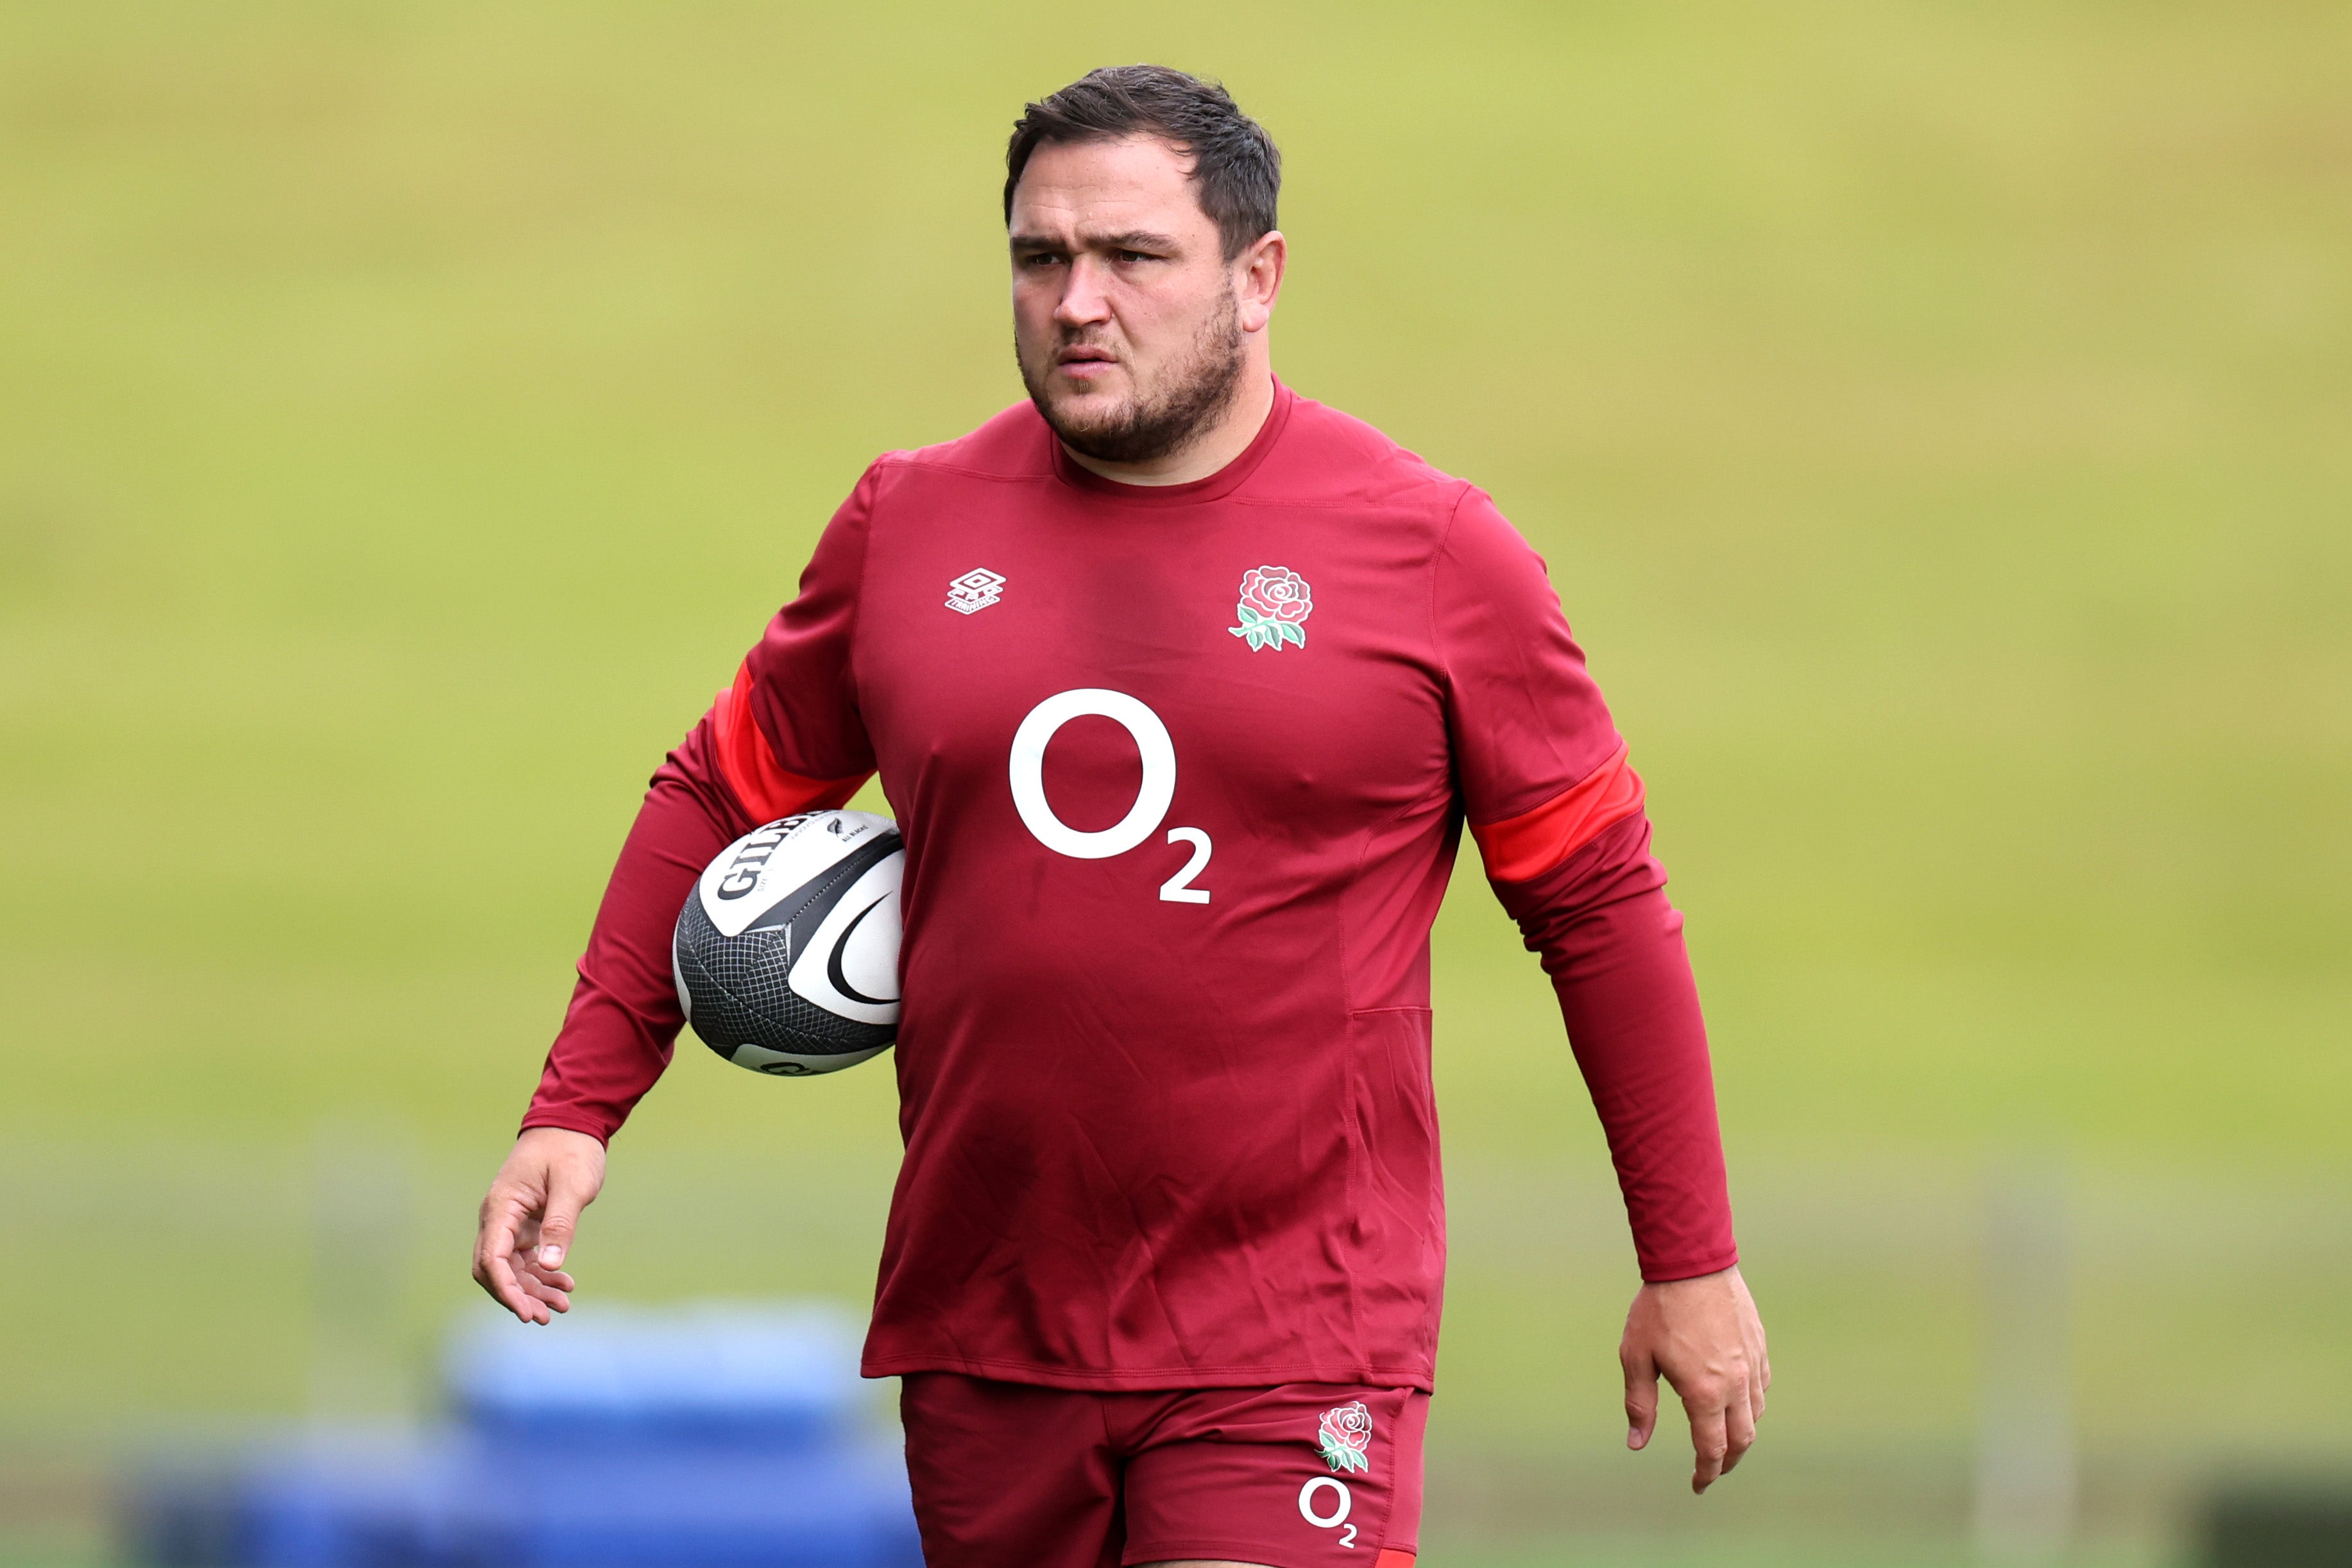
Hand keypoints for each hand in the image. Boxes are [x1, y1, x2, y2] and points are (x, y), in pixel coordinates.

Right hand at [472, 1127, 605, 1324]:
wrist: (573, 1125)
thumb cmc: (571, 1150)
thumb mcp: (571, 1186)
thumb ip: (560, 1224)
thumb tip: (550, 1265)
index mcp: (502, 1207)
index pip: (492, 1259)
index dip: (505, 1290)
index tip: (525, 1312)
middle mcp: (499, 1218)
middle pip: (496, 1270)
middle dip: (518, 1297)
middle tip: (546, 1318)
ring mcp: (510, 1223)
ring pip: (512, 1268)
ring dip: (533, 1290)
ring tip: (562, 1306)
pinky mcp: (525, 1225)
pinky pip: (526, 1259)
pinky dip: (542, 1275)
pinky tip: (564, 1286)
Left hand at [1620, 1264, 1769, 1493]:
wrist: (1692, 1263)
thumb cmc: (1658, 1310)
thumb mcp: (1636, 1357)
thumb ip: (1639, 1403)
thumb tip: (1636, 1443)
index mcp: (1704, 1392)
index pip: (1711, 1449)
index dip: (1706, 1473)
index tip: (1697, 1486)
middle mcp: (1735, 1384)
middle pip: (1741, 1439)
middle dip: (1727, 1461)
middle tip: (1711, 1470)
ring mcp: (1752, 1364)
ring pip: (1756, 1414)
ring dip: (1741, 1433)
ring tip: (1722, 1438)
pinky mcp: (1758, 1346)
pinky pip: (1762, 1386)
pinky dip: (1752, 1403)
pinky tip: (1736, 1400)